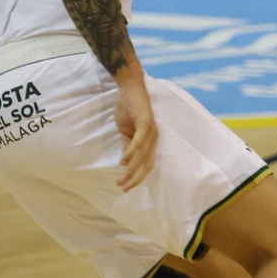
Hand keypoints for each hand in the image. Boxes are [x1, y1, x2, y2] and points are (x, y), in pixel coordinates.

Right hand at [114, 74, 157, 190]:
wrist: (130, 89)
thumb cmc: (129, 109)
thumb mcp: (126, 131)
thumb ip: (127, 144)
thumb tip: (125, 160)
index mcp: (150, 141)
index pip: (146, 164)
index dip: (137, 176)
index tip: (126, 186)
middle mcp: (153, 138)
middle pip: (147, 164)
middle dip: (135, 178)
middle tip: (123, 188)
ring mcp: (151, 130)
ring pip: (142, 155)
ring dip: (132, 169)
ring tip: (122, 179)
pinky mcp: (146, 122)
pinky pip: (140, 140)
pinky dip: (132, 151)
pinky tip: (124, 161)